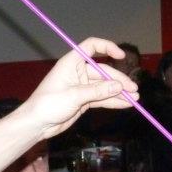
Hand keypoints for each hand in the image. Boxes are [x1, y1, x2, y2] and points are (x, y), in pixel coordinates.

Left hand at [16, 37, 137, 139]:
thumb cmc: (48, 104)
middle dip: (119, 80)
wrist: (36, 124)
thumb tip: (119, 86)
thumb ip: (98, 91)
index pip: (91, 47)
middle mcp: (79, 72)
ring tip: (135, 98)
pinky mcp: (84, 100)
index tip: (121, 56)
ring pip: (105, 87)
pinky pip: (102, 98)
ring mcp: (82, 87)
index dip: (107, 47)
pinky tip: (126, 104)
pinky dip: (114, 101)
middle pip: (104, 72)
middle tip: (133, 90)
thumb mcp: (74, 96)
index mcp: (72, 63)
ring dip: (119, 92)